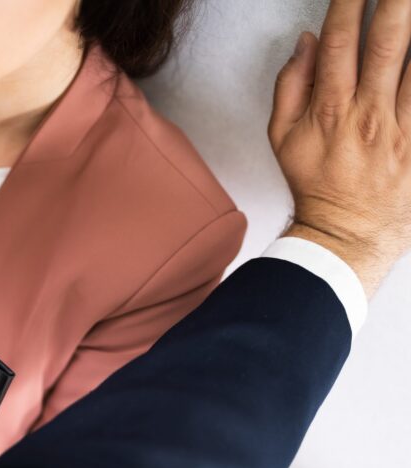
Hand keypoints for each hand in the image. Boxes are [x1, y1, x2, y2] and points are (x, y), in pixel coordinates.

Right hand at [270, 0, 410, 294]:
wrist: (347, 232)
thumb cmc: (315, 183)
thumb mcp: (281, 138)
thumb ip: (290, 87)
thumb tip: (306, 43)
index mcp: (330, 108)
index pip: (341, 41)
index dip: (349, 4)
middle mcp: (368, 112)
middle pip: (388, 43)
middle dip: (394, 6)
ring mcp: (400, 127)